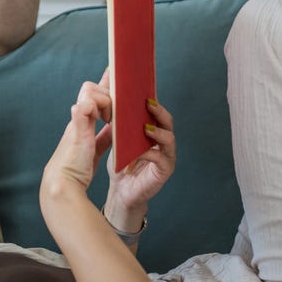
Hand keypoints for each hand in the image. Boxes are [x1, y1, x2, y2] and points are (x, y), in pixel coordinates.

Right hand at [42, 72, 112, 192]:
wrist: (62, 183)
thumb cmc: (76, 168)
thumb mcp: (93, 147)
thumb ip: (103, 135)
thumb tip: (115, 126)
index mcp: (81, 121)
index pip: (93, 95)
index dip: (103, 83)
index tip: (112, 71)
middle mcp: (78, 117)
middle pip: (90, 87)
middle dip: (106, 90)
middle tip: (118, 104)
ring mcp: (76, 119)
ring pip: (89, 90)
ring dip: (105, 100)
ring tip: (110, 119)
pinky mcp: (77, 126)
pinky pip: (86, 104)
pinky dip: (98, 105)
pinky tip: (106, 119)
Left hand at [104, 97, 175, 223]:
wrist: (121, 191)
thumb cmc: (121, 164)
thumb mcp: (118, 140)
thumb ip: (119, 124)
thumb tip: (112, 100)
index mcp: (153, 131)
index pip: (156, 112)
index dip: (152, 100)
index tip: (143, 90)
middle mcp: (163, 141)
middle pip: (167, 121)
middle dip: (158, 111)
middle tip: (148, 104)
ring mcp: (166, 156)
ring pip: (169, 138)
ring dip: (157, 132)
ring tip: (146, 128)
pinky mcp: (164, 171)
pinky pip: (161, 159)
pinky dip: (150, 153)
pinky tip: (139, 152)